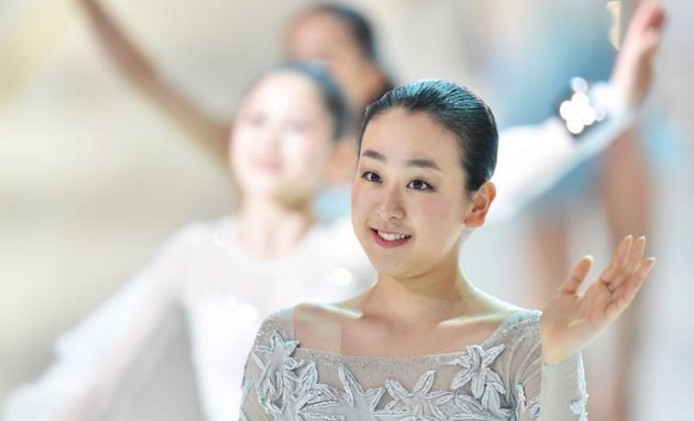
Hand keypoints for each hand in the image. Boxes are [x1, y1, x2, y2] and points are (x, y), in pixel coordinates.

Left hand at [541, 235, 654, 363]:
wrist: (547, 340)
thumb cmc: (556, 320)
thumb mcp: (565, 291)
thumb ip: (577, 275)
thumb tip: (589, 257)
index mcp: (596, 291)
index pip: (614, 269)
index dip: (622, 254)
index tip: (630, 238)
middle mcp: (604, 299)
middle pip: (623, 275)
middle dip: (632, 258)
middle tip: (642, 239)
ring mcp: (605, 309)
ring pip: (626, 288)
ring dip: (637, 274)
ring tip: (648, 258)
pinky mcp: (602, 320)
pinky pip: (618, 305)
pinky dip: (628, 293)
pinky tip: (635, 282)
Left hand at [610, 1, 665, 108]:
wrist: (624, 102)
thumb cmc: (629, 83)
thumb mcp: (636, 64)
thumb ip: (643, 49)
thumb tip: (653, 34)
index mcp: (632, 45)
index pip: (640, 24)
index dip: (647, 12)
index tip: (655, 1)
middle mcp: (634, 48)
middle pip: (643, 27)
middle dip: (652, 15)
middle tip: (662, 3)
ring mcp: (639, 56)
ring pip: (648, 35)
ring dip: (655, 24)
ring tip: (665, 13)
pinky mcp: (644, 64)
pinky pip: (652, 46)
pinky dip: (658, 37)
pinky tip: (661, 37)